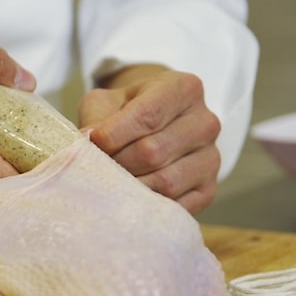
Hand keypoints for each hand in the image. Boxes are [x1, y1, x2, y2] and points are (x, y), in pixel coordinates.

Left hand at [78, 65, 220, 213]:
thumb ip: (96, 118)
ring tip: (111, 180)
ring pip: (164, 182)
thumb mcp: (107, 102)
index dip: (112, 135)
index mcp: (183, 89)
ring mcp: (211, 158)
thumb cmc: (125, 112)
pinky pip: (175, 205)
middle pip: (152, 152)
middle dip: (116, 163)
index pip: (147, 115)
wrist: (154, 127)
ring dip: (129, 186)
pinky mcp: (209, 189)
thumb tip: (83, 143)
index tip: (90, 143)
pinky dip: (147, 205)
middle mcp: (205, 122)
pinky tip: (130, 196)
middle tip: (96, 166)